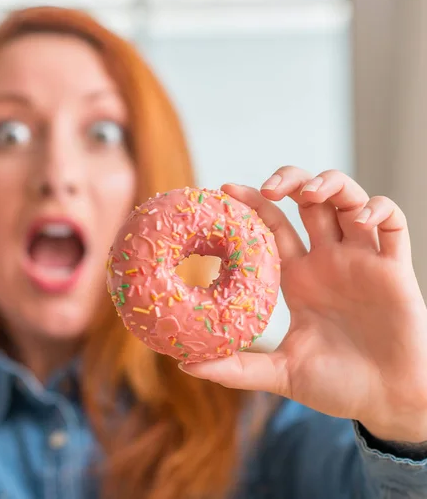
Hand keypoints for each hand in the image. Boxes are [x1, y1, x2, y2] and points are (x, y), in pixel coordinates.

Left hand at [180, 167, 426, 442]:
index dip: (253, 202)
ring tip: (309, 192)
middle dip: (290, 181)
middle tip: (270, 188)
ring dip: (330, 184)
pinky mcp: (395, 269)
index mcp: (299, 277)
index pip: (273, 225)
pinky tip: (361, 218)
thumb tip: (186, 364)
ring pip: (349, 200)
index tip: (226, 188)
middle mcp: (328, 261)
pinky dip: (380, 209)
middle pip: (310, 201)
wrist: (387, 402)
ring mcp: (362, 261)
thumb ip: (237, 368)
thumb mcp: (281, 373)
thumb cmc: (336, 386)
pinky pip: (394, 223)